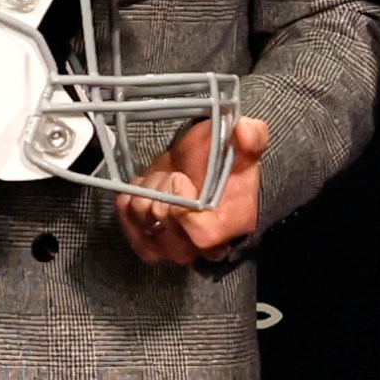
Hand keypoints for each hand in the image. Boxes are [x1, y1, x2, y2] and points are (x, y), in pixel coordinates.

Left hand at [115, 117, 266, 265]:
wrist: (202, 175)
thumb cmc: (224, 165)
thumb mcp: (243, 147)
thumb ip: (250, 138)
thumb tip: (243, 131)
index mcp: (229, 226)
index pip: (200, 233)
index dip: (183, 205)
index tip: (181, 178)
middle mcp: (200, 247)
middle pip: (165, 226)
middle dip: (164, 190)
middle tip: (174, 174)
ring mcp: (171, 248)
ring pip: (143, 221)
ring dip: (147, 192)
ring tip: (162, 180)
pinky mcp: (148, 243)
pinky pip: (128, 227)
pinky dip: (128, 204)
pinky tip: (143, 189)